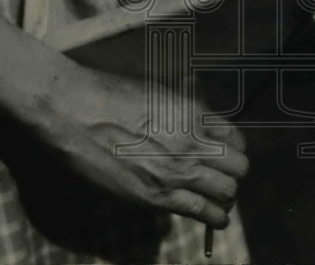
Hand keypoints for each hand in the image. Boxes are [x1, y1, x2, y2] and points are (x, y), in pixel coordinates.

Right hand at [25, 63, 247, 228]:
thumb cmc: (109, 95)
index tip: (228, 155)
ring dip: (227, 197)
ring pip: (227, 192)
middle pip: (239, 167)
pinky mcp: (156, 197)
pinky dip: (215, 218)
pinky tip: (217, 220)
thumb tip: (199, 128)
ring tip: (221, 201)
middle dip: (234, 174)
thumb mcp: (157, 93)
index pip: (236, 138)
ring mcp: (176, 171)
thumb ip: (183, 113)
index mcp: (194, 113)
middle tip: (223, 177)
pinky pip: (201, 212)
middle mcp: (192, 142)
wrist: (76, 113)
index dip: (235, 149)